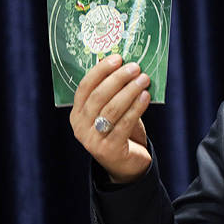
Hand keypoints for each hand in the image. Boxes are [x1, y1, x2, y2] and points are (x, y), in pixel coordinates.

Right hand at [69, 54, 151, 183]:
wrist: (128, 165)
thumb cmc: (122, 132)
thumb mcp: (114, 111)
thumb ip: (115, 93)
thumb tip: (126, 65)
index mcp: (77, 113)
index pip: (85, 87)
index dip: (100, 71)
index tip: (117, 58)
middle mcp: (80, 126)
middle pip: (98, 96)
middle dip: (118, 78)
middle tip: (135, 67)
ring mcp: (92, 139)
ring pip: (111, 109)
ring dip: (129, 91)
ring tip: (144, 79)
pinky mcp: (109, 150)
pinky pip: (124, 123)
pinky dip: (136, 107)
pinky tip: (146, 96)